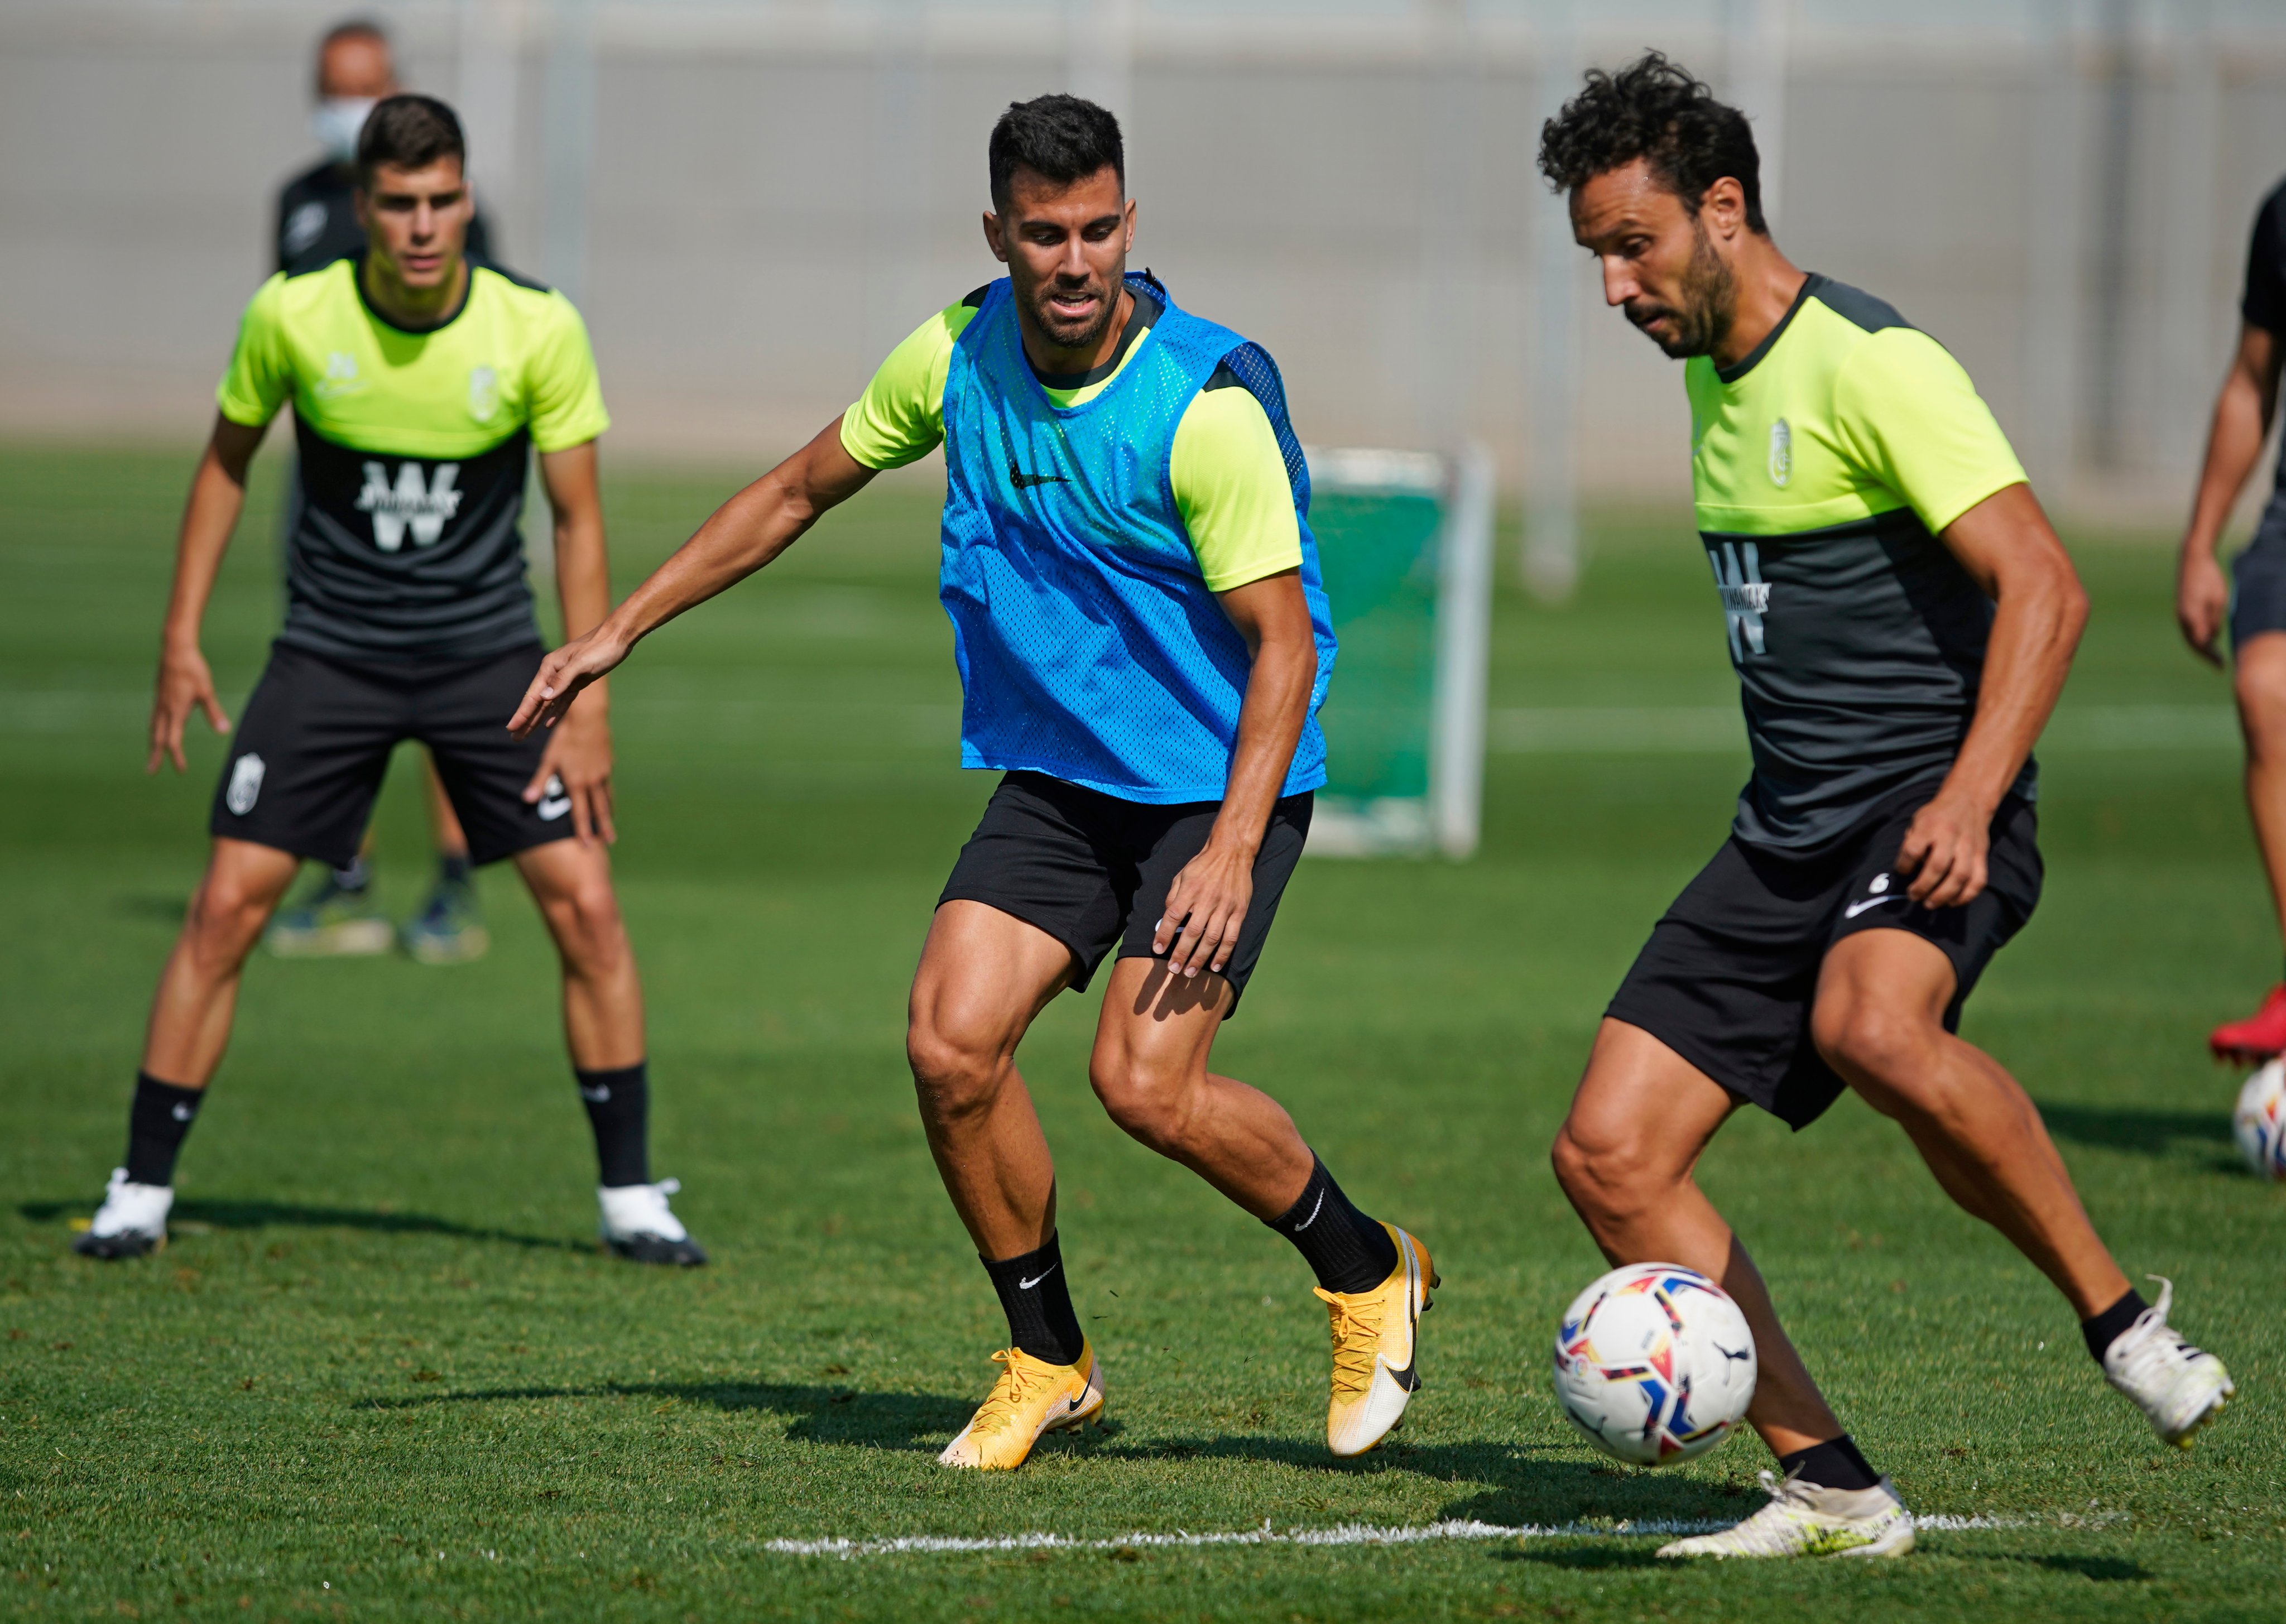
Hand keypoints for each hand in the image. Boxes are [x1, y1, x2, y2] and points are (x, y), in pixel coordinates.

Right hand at [147, 643, 229, 773]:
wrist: (175, 648)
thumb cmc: (192, 669)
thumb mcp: (206, 691)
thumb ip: (214, 712)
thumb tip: (224, 731)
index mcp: (175, 711)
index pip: (173, 741)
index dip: (176, 757)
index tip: (181, 770)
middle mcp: (164, 708)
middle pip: (157, 737)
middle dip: (155, 755)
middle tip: (150, 771)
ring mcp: (159, 701)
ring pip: (153, 726)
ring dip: (152, 741)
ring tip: (152, 751)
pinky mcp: (159, 694)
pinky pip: (153, 716)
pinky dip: (153, 727)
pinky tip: (157, 726)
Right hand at [509, 625, 630, 738]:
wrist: (617, 638)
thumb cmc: (600, 648)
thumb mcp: (581, 663)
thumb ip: (562, 680)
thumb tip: (544, 697)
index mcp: (550, 668)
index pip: (533, 696)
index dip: (522, 714)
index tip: (511, 728)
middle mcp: (553, 673)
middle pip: (537, 702)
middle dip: (526, 721)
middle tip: (514, 738)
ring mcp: (565, 679)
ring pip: (548, 704)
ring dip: (537, 719)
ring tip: (525, 734)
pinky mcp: (577, 682)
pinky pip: (563, 701)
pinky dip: (555, 713)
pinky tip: (548, 723)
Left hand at [525, 697, 614, 844]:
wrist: (588, 720)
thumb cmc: (565, 739)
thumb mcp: (549, 760)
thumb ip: (540, 782)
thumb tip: (527, 800)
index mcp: (576, 783)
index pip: (580, 812)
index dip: (583, 830)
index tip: (588, 844)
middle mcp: (592, 782)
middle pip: (599, 810)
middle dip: (603, 828)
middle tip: (609, 841)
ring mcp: (602, 774)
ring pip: (606, 799)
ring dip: (608, 815)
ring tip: (610, 826)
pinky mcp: (607, 766)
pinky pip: (608, 787)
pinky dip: (609, 798)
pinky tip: (609, 801)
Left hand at [1150, 839, 1254, 979]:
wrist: (1232, 851)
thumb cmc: (1203, 865)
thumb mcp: (1182, 875)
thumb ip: (1173, 896)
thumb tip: (1166, 919)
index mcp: (1189, 890)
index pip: (1173, 916)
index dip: (1164, 934)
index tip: (1157, 949)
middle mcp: (1207, 899)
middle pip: (1192, 932)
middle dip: (1181, 953)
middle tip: (1173, 970)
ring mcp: (1225, 906)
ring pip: (1212, 938)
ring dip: (1200, 958)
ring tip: (1190, 972)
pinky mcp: (1239, 911)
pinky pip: (1231, 937)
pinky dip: (1223, 954)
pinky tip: (1215, 966)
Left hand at [1894, 790, 1990, 908]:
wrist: (1968, 801)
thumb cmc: (1936, 816)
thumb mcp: (1917, 820)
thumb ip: (1911, 841)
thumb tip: (1906, 870)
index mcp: (1929, 825)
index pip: (1913, 849)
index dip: (1904, 864)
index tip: (1901, 871)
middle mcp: (1950, 835)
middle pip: (1937, 866)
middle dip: (1923, 886)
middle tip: (1913, 896)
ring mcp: (1968, 846)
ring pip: (1959, 876)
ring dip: (1943, 895)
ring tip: (1929, 904)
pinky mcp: (1981, 855)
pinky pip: (1978, 880)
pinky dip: (1966, 895)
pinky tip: (1952, 902)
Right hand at [2177, 548, 2229, 667]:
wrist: (2191, 561)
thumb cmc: (2209, 578)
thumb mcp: (2220, 600)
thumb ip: (2215, 621)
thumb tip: (2212, 636)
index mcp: (2192, 616)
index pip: (2201, 644)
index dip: (2211, 657)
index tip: (2221, 666)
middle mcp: (2182, 618)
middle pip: (2193, 644)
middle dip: (2206, 655)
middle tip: (2218, 665)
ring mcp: (2180, 614)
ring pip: (2189, 637)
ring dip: (2201, 647)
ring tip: (2213, 656)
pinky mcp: (2181, 610)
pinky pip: (2188, 629)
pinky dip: (2197, 638)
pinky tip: (2207, 640)